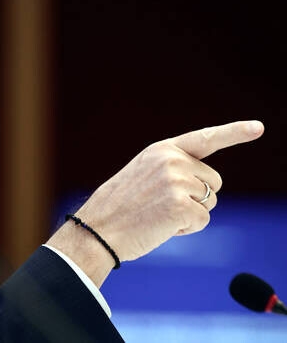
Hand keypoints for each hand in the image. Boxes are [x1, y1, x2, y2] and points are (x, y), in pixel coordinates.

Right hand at [74, 120, 264, 262]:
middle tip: (162, 205)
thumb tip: (207, 187)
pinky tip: (161, 226)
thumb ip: (172, 170)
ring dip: (190, 214)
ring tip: (158, 215)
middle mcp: (172, 161)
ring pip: (210, 203)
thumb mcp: (142, 175)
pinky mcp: (181, 207)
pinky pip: (203, 221)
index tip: (258, 127)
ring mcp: (177, 182)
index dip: (235, 132)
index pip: (205, 138)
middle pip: (214, 182)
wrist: (97, 228)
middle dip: (197, 197)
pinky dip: (186, 229)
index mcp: (162, 150)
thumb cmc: (119, 207)